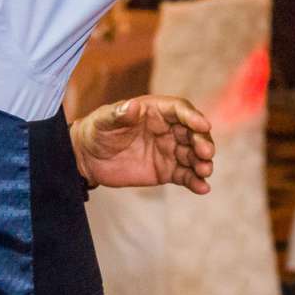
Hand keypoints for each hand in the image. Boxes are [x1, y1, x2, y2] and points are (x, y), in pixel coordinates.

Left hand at [72, 96, 216, 193]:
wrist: (88, 158)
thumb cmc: (97, 131)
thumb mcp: (103, 120)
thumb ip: (118, 114)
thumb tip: (133, 106)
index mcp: (156, 111)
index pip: (180, 110)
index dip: (192, 116)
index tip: (203, 125)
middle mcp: (168, 129)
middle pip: (193, 133)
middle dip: (202, 142)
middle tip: (206, 153)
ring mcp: (169, 150)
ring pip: (193, 155)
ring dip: (203, 162)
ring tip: (205, 171)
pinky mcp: (167, 171)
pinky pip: (185, 175)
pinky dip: (195, 182)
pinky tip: (202, 188)